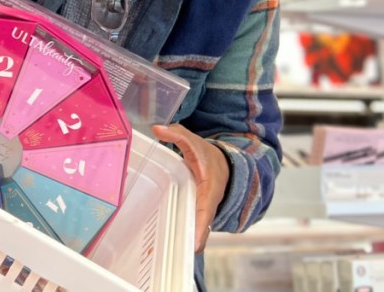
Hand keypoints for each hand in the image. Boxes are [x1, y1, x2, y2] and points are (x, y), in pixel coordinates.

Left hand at [152, 123, 229, 252]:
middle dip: (191, 241)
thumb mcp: (195, 143)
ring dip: (185, 240)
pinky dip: (183, 233)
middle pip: (200, 226)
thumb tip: (158, 129)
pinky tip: (166, 242)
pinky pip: (190, 225)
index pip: (205, 210)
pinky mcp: (197, 212)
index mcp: (210, 188)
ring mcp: (203, 210)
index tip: (195, 244)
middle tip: (177, 254)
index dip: (201, 227)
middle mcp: (208, 203)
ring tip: (168, 254)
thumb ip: (177, 135)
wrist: (225, 165)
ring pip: (195, 229)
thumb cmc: (209, 155)